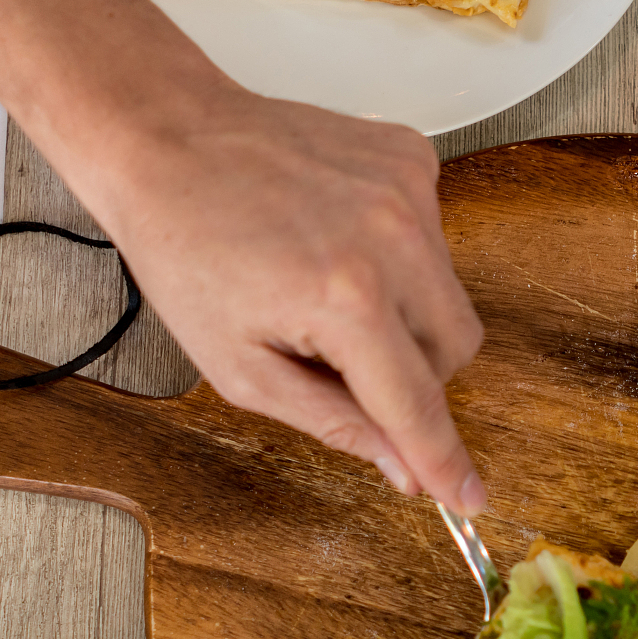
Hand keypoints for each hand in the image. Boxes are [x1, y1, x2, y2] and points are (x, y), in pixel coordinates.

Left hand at [57, 77, 487, 510]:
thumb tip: (400, 466)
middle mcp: (393, 239)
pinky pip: (434, 236)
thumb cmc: (186, 250)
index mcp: (347, 300)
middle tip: (342, 358)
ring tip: (326, 284)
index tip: (470, 497)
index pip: (418, 404)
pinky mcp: (411, 156)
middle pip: (456, 349)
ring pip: (449, 293)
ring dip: (404, 310)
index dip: (443, 460)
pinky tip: (338, 239)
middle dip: (415, 372)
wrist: (167, 141)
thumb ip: (332, 422)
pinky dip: (399, 254)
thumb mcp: (240, 368)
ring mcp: (408, 190)